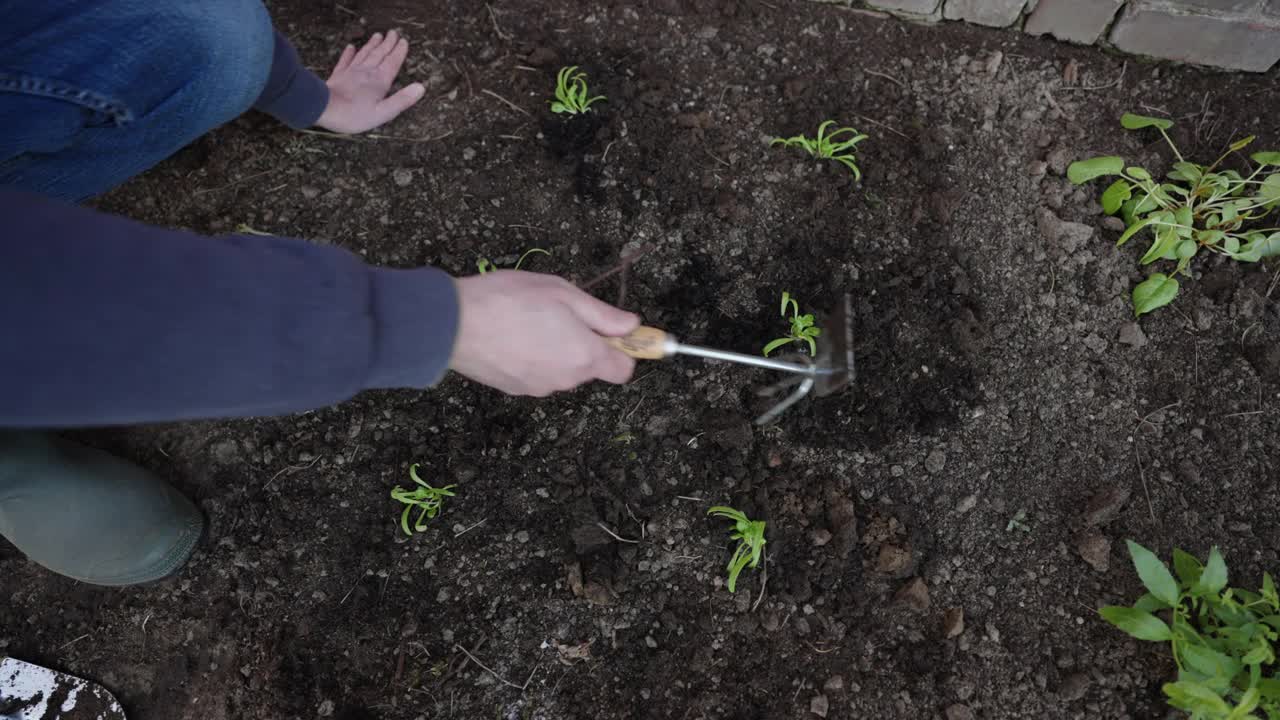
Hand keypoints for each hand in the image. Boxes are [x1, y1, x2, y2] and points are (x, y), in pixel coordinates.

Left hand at [316, 30, 425, 133]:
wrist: (324, 108)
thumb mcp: (383, 113)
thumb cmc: (354, 115)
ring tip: (377, 35)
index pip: (392, 63)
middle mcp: (367, 72)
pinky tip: (350, 47)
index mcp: (380, 81)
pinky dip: (349, 53)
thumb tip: (421, 88)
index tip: (403, 41)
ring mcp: (351, 71)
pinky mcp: (338, 75)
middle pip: (379, 54)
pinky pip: (345, 60)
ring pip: (364, 54)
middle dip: (387, 43)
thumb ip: (402, 100)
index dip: (399, 52)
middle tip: (393, 33)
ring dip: (372, 44)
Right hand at [449, 272, 639, 396]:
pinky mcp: (514, 389)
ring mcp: (538, 387)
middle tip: (560, 314)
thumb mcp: (564, 293)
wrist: (454, 324)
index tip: (613, 331)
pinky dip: (532, 358)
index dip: (624, 350)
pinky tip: (512, 336)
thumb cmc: (510, 301)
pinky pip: (536, 373)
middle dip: (583, 344)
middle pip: (590, 367)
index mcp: (585, 356)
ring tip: (530, 322)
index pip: (624, 370)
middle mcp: (566, 379)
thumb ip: (603, 315)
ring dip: (556, 350)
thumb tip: (631, 325)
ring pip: (561, 370)